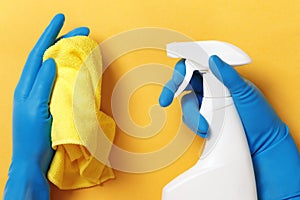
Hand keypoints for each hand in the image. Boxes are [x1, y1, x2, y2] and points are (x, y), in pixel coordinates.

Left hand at [4, 14, 89, 199]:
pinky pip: (59, 81)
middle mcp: (33, 87)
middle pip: (47, 57)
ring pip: (53, 68)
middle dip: (62, 41)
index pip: (39, 54)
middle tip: (80, 31)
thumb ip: (42, 84)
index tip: (61, 19)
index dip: (49, 35)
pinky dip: (68, 71)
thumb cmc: (33, 137)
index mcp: (27, 86)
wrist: (33, 159)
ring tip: (78, 45)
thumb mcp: (36, 108)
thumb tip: (50, 61)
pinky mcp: (50, 102)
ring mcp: (41, 94)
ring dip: (65, 54)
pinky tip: (76, 69)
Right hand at [159, 55, 299, 198]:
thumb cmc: (259, 115)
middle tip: (165, 100)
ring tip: (206, 125)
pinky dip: (195, 124)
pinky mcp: (203, 119)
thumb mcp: (245, 92)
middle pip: (184, 82)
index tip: (178, 75)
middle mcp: (210, 88)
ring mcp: (206, 104)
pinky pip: (190, 118)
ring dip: (192, 115)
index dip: (184, 67)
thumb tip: (213, 59)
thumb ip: (228, 75)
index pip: (197, 65)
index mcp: (220, 76)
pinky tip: (206, 129)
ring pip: (186, 103)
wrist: (262, 143)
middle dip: (172, 89)